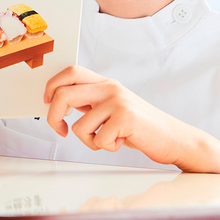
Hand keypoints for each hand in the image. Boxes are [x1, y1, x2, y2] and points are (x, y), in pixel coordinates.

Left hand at [44, 65, 184, 165]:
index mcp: (104, 83)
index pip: (70, 72)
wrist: (172, 138)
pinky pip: (98, 140)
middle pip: (63, 95)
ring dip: (90, 141)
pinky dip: (106, 147)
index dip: (52, 85)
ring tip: (109, 139)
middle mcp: (110, 88)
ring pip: (80, 126)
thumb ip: (89, 102)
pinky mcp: (125, 118)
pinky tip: (122, 141)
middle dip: (54, 118)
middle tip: (62, 131)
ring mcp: (118, 101)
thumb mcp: (111, 108)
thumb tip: (56, 102)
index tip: (47, 102)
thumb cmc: (138, 127)